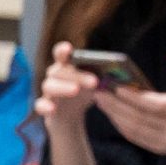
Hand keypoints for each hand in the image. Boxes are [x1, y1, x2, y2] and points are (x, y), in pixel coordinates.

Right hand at [35, 42, 100, 164]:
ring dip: (62, 87)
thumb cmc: (85, 93)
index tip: (69, 49)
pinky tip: (52, 109)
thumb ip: (103, 78)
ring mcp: (48, 91)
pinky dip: (44, 106)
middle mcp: (55, 76)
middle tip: (93, 81)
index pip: (61, 54)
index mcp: (67, 66)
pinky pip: (39, 105)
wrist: (69, 114)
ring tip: (75, 91)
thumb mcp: (96, 84)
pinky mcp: (45, 106)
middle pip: (59, 71)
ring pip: (49, 85)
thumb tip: (126, 78)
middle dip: (76, 74)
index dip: (63, 51)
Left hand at [96, 52, 165, 164]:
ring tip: (100, 100)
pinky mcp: (158, 148)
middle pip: (139, 117)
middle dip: (116, 105)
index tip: (116, 87)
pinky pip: (134, 136)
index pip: (155, 105)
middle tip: (98, 92)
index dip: (134, 98)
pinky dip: (120, 125)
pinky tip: (110, 113)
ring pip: (133, 128)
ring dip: (114, 115)